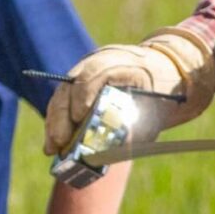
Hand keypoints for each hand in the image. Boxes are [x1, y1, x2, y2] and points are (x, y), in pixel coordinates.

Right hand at [40, 28, 214, 156]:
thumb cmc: (161, 98)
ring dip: (55, 122)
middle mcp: (101, 60)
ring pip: (62, 92)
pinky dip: (57, 120)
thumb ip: (134, 130)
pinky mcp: (79, 79)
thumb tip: (104, 153)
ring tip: (52, 149)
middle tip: (59, 142)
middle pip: (72, 84)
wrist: (163, 76)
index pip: (95, 73)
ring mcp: (88, 67)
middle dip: (63, 115)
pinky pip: (62, 99)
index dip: (84, 95)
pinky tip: (54, 141)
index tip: (79, 118)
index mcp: (124, 62)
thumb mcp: (155, 113)